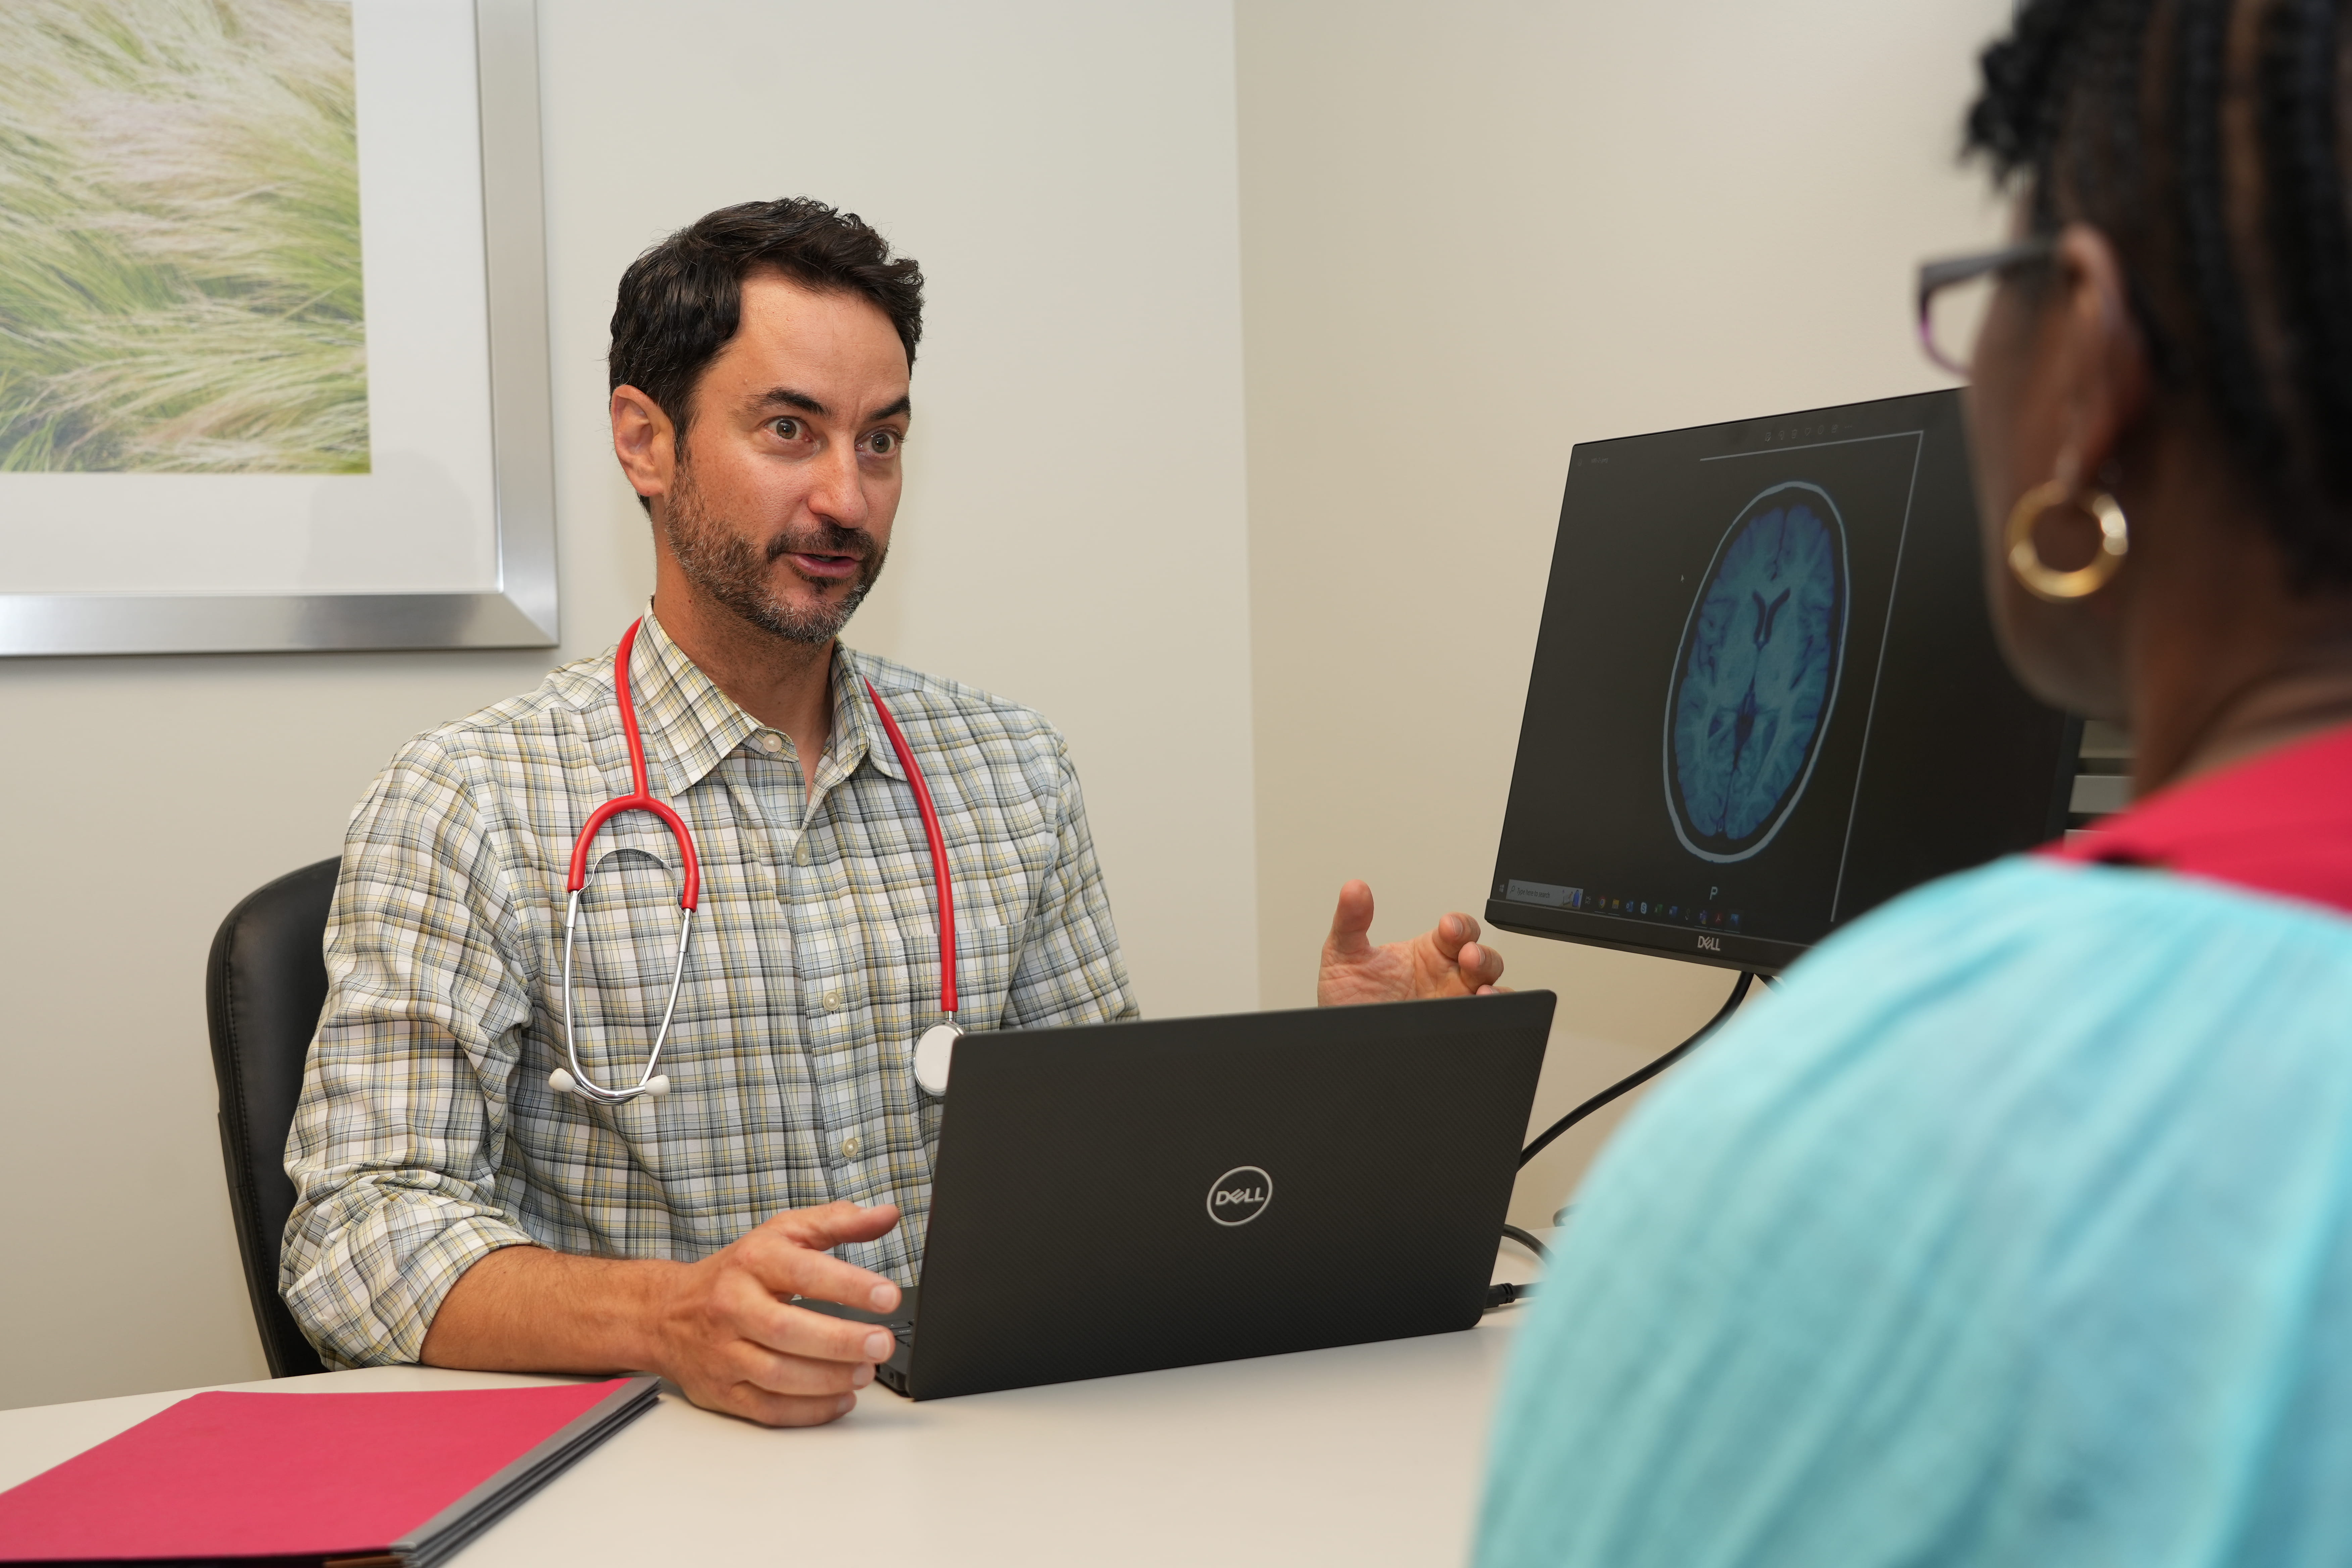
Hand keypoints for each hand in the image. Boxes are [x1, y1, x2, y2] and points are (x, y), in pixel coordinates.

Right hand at [648, 1200, 904, 1426]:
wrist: (665, 1312)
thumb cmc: (736, 1272)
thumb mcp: (783, 1233)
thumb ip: (838, 1223)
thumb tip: (888, 1215)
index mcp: (753, 1262)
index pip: (804, 1273)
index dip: (849, 1286)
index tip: (888, 1296)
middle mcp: (733, 1307)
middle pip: (788, 1330)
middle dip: (841, 1341)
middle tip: (882, 1344)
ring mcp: (724, 1353)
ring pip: (778, 1375)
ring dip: (828, 1379)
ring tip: (866, 1373)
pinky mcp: (722, 1391)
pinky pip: (768, 1409)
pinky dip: (809, 1411)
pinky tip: (841, 1400)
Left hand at [1317, 879, 1506, 1005]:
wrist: (1343, 1044)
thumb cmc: (1347, 1001)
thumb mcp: (1344, 959)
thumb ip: (1350, 923)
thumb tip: (1354, 889)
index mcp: (1424, 953)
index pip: (1456, 930)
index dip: (1459, 925)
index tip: (1448, 927)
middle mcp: (1444, 975)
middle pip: (1480, 954)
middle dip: (1479, 952)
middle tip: (1467, 956)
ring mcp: (1451, 1000)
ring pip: (1488, 982)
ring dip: (1488, 978)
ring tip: (1479, 985)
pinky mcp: (1453, 1024)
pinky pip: (1486, 1013)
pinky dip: (1493, 1007)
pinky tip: (1481, 1003)